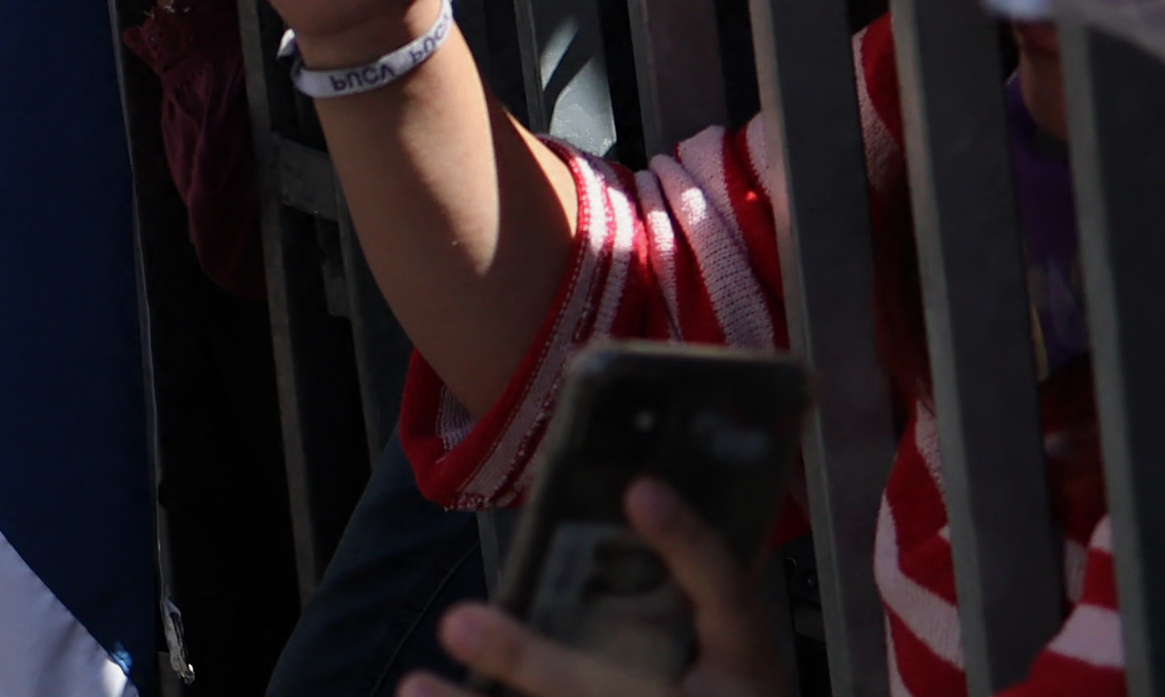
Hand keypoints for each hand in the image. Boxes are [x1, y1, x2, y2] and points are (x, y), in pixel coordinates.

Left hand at [418, 480, 791, 696]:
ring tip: (416, 685)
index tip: (640, 488)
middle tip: (458, 620)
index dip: (687, 541)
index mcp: (747, 660)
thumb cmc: (734, 688)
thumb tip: (624, 494)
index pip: (725, 590)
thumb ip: (689, 582)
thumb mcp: (736, 642)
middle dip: (531, 662)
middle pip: (615, 689)